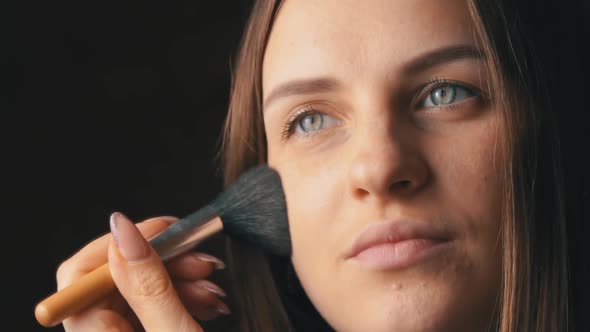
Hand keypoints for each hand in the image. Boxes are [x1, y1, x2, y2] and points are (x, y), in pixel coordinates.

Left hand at [56, 212, 228, 330]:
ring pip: (139, 288)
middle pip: (115, 277)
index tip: (163, 229)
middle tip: (200, 257)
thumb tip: (124, 228)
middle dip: (163, 262)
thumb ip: (148, 285)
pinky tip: (208, 300)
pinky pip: (153, 305)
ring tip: (212, 286)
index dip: (120, 243)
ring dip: (180, 279)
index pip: (80, 273)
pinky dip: (182, 296)